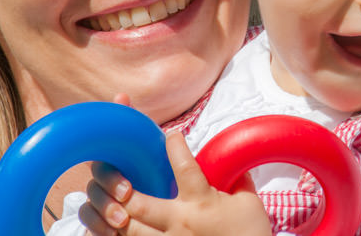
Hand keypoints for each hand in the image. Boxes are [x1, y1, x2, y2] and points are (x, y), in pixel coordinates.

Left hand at [80, 131, 270, 235]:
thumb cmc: (251, 234)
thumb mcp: (249, 203)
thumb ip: (237, 181)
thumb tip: (233, 165)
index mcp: (201, 201)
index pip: (184, 166)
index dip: (175, 147)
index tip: (171, 135)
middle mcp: (181, 222)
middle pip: (139, 203)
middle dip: (120, 188)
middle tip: (113, 172)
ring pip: (131, 230)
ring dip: (116, 215)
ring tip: (108, 202)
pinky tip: (114, 229)